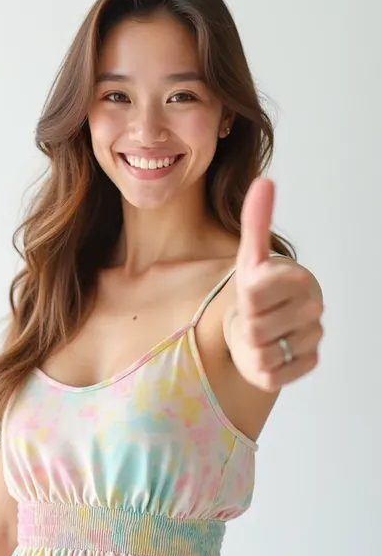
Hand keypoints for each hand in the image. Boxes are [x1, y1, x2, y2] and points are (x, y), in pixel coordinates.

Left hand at [225, 178, 323, 392]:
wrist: (265, 325)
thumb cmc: (258, 289)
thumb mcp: (251, 256)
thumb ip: (256, 221)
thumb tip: (265, 181)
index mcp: (299, 278)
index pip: (251, 294)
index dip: (243, 297)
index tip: (252, 292)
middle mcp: (313, 309)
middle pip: (252, 326)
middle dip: (244, 323)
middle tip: (254, 315)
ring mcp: (312, 339)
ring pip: (260, 353)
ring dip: (250, 345)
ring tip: (260, 332)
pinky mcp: (306, 367)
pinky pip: (272, 374)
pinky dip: (262, 367)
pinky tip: (270, 351)